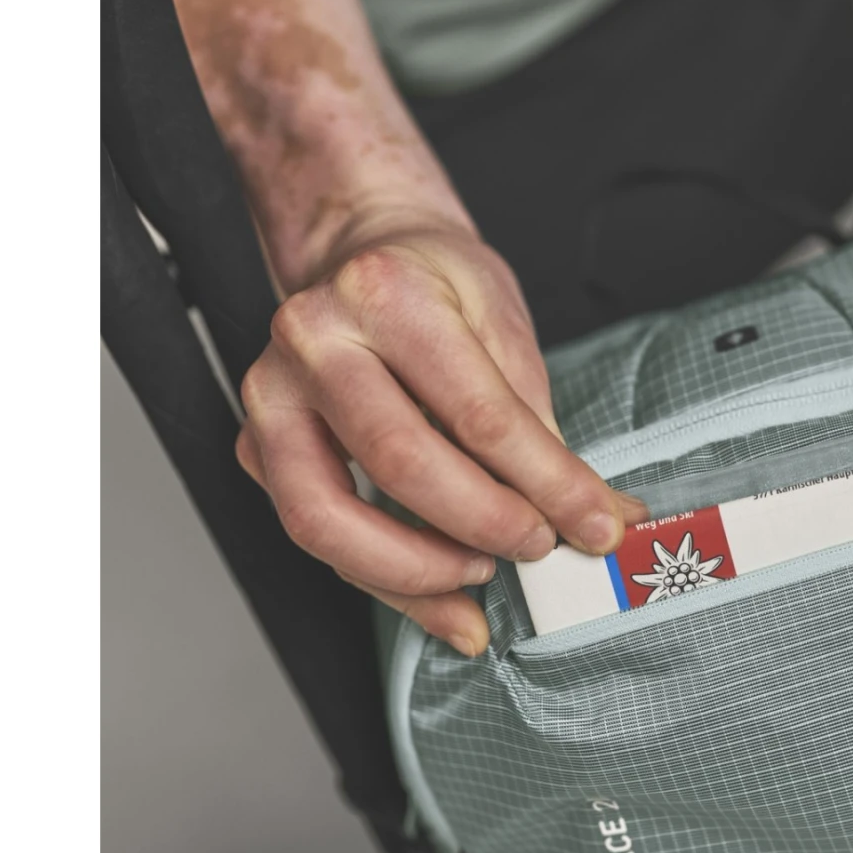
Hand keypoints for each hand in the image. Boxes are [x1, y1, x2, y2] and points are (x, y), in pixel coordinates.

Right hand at [236, 216, 643, 654]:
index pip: (477, 412)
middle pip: (401, 462)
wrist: (363, 252)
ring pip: (329, 517)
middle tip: (538, 547)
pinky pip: (318, 535)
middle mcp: (314, 340)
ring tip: (484, 575)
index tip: (596, 526)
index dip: (546, 483)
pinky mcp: (255, 447)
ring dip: (420, 570)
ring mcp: (271, 396)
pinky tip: (444, 601)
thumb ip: (538, 425)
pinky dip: (386, 582)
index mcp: (386, 294)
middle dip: (484, 525)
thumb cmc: (437, 288)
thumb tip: (597, 517)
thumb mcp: (503, 325)